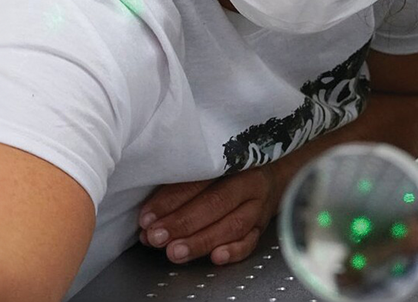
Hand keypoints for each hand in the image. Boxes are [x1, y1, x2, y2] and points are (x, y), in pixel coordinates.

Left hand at [137, 164, 280, 265]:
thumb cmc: (231, 170)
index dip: (170, 200)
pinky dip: (233, 251)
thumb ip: (181, 185)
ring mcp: (258, 206)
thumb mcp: (210, 165)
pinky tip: (215, 257)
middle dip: (183, 223)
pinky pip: (250, 241)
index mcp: (231, 161)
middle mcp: (248, 183)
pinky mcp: (261, 226)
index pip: (199, 181)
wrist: (270, 173)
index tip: (147, 218)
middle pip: (216, 203)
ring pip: (232, 225)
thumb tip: (148, 217)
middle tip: (157, 237)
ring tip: (175, 252)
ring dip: (201, 241)